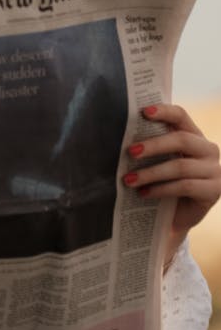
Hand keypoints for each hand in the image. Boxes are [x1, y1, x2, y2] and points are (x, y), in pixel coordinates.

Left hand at [123, 103, 220, 269]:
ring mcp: (214, 170)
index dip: (164, 111)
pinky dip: (161, 189)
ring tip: (129, 180)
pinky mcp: (214, 191)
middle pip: (182, 140)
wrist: (174, 218)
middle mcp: (208, 149)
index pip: (181, 116)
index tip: (143, 112)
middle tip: (130, 152)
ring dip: (151, 173)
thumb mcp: (156, 162)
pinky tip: (144, 193)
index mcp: (193, 135)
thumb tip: (118, 136)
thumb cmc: (162, 183)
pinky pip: (185, 186)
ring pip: (181, 166)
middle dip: (154, 145)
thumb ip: (147, 148)